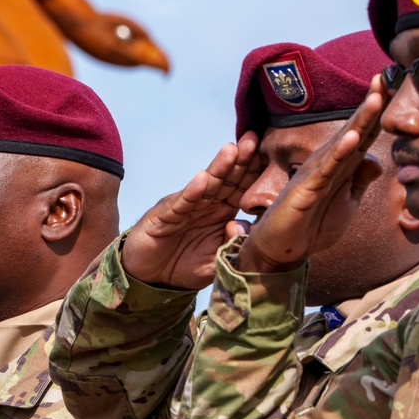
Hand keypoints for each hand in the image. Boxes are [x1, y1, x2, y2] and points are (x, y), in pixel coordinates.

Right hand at [122, 135, 261, 288]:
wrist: (149, 278)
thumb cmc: (182, 267)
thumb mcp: (215, 262)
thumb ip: (231, 247)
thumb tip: (244, 228)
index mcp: (220, 214)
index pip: (240, 189)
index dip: (253, 173)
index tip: (269, 155)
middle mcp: (204, 206)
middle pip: (226, 180)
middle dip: (240, 160)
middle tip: (255, 140)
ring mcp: (184, 209)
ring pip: (205, 186)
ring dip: (218, 168)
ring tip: (232, 150)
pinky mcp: (165, 217)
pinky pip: (181, 203)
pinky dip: (192, 192)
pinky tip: (203, 179)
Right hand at [238, 80, 385, 274]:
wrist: (282, 250)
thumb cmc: (312, 226)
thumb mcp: (347, 203)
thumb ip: (360, 180)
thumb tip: (377, 159)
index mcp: (340, 166)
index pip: (363, 134)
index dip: (378, 113)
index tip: (392, 87)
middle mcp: (327, 163)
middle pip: (354, 129)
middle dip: (370, 105)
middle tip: (384, 77)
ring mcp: (315, 174)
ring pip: (342, 143)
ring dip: (359, 120)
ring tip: (375, 97)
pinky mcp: (306, 190)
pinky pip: (325, 170)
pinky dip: (339, 153)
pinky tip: (353, 138)